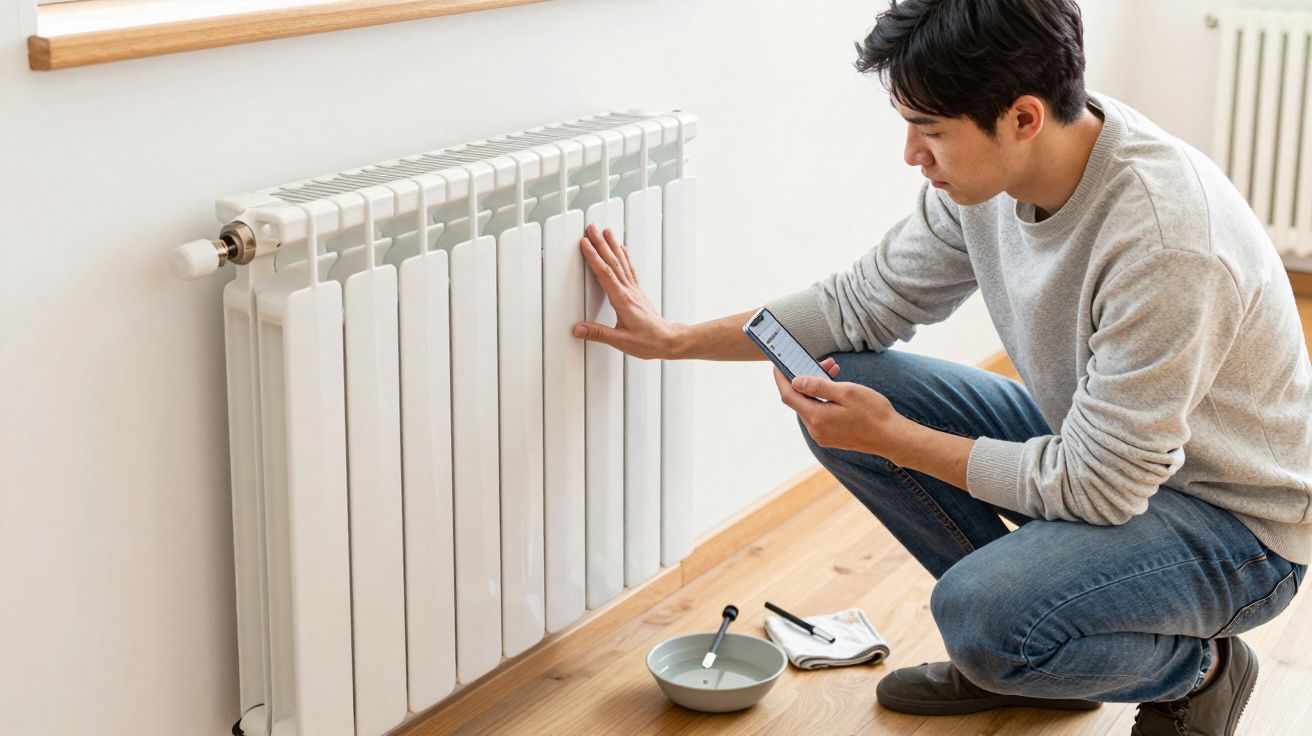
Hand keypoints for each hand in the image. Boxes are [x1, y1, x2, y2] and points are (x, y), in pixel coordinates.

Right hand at [573, 225, 682, 359]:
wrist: (669, 341)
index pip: (605, 274)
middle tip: (592, 228)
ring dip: (612, 245)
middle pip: (613, 262)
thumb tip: (579, 329)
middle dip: (600, 244)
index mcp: (623, 301)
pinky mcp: (638, 293)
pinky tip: (622, 249)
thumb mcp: (621, 341)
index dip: (594, 257)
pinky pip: (630, 269)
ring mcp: (635, 291)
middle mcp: (630, 292)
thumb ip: (599, 333)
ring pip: (622, 262)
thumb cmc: (649, 342)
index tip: (585, 243)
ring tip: (606, 231)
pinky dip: (624, 256)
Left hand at [771, 359, 911, 461]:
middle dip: (805, 379)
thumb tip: (795, 381)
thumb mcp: (847, 392)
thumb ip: (819, 386)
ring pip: (810, 407)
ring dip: (816, 388)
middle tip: (824, 362)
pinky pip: (819, 415)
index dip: (781, 378)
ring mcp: (823, 435)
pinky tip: (835, 389)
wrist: (892, 437)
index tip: (777, 364)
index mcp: (817, 418)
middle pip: (799, 400)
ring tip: (834, 371)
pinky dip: (822, 400)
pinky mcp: (830, 437)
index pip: (789, 395)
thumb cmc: (874, 413)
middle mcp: (816, 430)